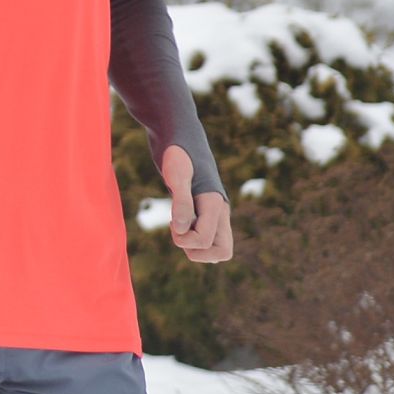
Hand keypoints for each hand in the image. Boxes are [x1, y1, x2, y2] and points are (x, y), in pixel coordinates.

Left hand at [162, 145, 232, 262]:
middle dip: (196, 251)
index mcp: (214, 205)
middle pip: (222, 253)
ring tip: (179, 227)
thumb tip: (181, 229)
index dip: (183, 239)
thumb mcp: (175, 173)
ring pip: (217, 249)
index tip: (171, 222)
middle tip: (179, 231)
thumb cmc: (177, 155)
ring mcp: (216, 215)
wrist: (180, 140)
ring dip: (195, 247)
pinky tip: (181, 223)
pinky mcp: (208, 214)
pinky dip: (194, 240)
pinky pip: (210, 240)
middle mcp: (220, 213)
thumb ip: (180, 200)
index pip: (204, 241)